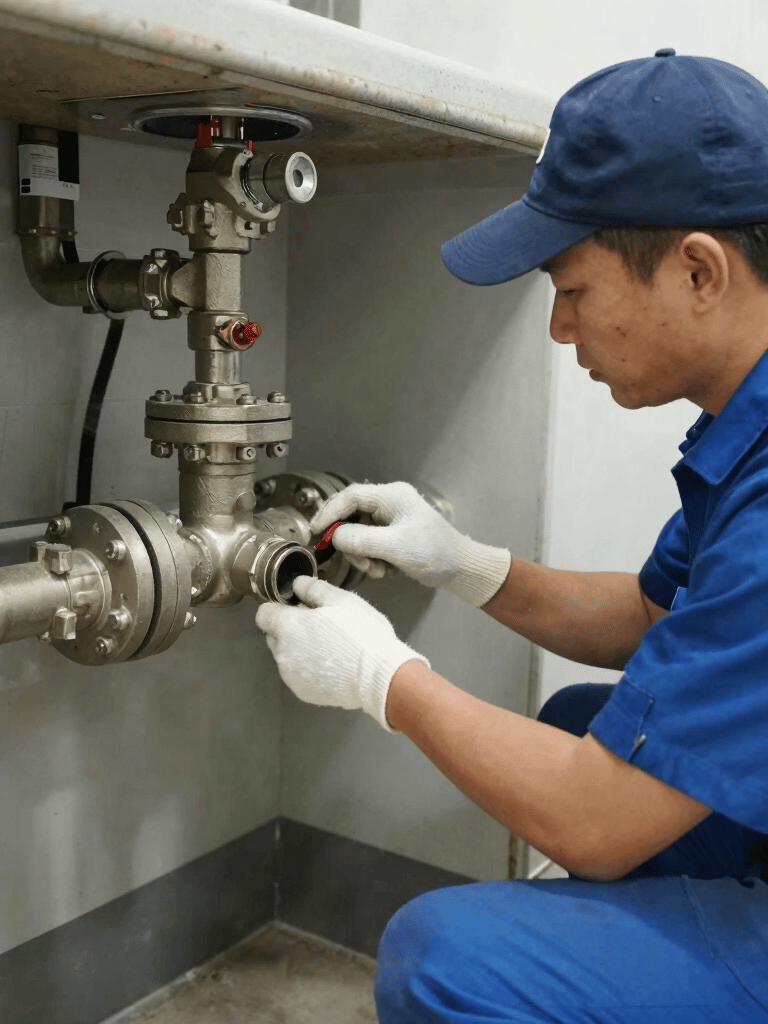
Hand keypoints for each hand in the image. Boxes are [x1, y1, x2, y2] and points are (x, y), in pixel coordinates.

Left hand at [255, 576, 428, 731]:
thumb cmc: (360, 632)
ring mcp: (291, 675)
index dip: (278, 608)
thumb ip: (313, 588)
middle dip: (290, 629)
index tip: (298, 608)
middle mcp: (282, 652)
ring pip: (286, 656)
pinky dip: (308, 669)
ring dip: (299, 650)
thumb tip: (297, 584)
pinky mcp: (302, 692)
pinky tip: (332, 665)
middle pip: (274, 635)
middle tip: (319, 626)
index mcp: (287, 626)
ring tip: (329, 647)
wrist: (377, 676)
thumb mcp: (341, 600)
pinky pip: (298, 674)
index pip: (263, 614)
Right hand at [310, 481, 510, 607]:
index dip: (330, 512)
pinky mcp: (392, 535)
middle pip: (351, 516)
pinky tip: (384, 570)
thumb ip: (363, 540)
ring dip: (362, 555)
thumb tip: (336, 536)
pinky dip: (371, 559)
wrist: (460, 568)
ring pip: (358, 533)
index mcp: (392, 496)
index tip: (317, 532)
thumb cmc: (436, 552)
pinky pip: (368, 544)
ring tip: (377, 569)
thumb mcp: (396, 547)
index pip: (351, 496)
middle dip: (350, 542)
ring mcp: (390, 519)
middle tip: (358, 561)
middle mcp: (389, 503)